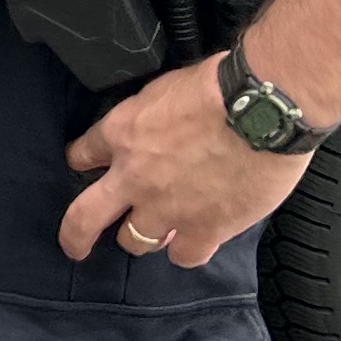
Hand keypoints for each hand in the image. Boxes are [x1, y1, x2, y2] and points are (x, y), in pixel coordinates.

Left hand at [61, 58, 310, 266]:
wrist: (264, 108)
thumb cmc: (220, 85)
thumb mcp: (165, 87)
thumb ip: (150, 113)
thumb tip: (154, 121)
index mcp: (122, 133)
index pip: (83, 154)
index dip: (82, 162)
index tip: (84, 166)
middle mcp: (134, 177)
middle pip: (84, 218)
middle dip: (76, 235)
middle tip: (76, 246)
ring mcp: (167, 208)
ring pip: (135, 241)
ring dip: (144, 237)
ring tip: (157, 233)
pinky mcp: (206, 228)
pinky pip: (185, 255)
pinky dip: (187, 251)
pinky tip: (193, 243)